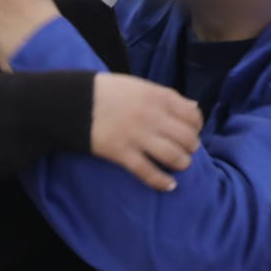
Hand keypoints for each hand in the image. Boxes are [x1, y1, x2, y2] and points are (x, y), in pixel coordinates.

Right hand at [92, 75, 203, 190]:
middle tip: (186, 150)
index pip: (192, 115)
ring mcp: (138, 136)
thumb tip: (194, 106)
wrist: (74, 101)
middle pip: (187, 138)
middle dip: (191, 147)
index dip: (196, 126)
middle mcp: (153, 116)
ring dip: (182, 163)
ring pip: (174, 156)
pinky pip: (149, 172)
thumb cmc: (109, 91)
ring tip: (180, 164)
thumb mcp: (141, 85)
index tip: (192, 131)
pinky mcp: (123, 154)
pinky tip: (169, 185)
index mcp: (158, 96)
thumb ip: (168, 96)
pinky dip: (162, 182)